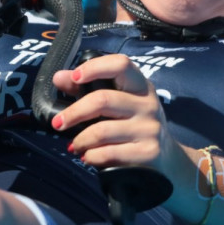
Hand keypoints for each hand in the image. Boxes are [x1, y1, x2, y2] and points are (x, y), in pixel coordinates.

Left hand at [50, 53, 177, 172]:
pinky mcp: (148, 152)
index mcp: (140, 86)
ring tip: (75, 145)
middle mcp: (148, 104)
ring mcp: (150, 129)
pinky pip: (109, 153)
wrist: (166, 160)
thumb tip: (59, 77)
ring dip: (81, 140)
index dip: (95, 67)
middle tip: (58, 123)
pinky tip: (88, 157)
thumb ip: (87, 90)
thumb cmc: (133, 126)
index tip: (75, 77)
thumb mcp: (117, 104)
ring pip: (102, 130)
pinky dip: (92, 156)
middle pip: (103, 100)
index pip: (121, 65)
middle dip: (74, 112)